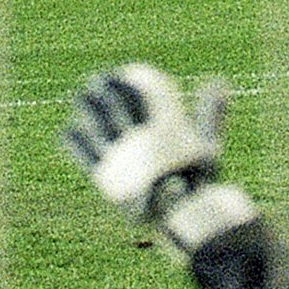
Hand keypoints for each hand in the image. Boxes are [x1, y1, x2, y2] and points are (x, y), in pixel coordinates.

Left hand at [61, 63, 257, 262]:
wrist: (182, 216)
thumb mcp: (209, 145)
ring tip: (79, 97)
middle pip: (111, 106)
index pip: (136, 96)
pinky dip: (73, 140)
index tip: (120, 72)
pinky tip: (68, 131)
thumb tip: (220, 80)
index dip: (125, 80)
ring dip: (84, 108)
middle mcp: (135, 144)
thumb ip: (212, 113)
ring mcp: (117, 162)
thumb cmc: (197, 180)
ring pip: (93, 126)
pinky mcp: (104, 180)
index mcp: (158, 132)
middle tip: (96, 79)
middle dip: (101, 88)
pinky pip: (81, 155)